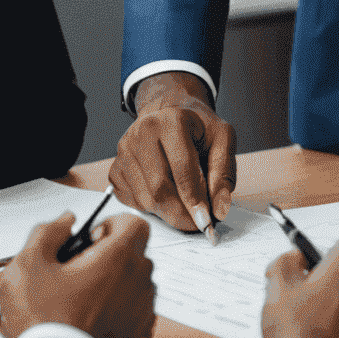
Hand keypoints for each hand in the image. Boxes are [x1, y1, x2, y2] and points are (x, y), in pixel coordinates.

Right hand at [0, 214, 155, 337]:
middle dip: (107, 257)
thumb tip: (65, 222)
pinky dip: (117, 310)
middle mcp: (139, 277)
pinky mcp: (138, 331)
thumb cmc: (45, 322)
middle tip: (78, 273)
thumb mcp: (28, 267)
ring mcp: (142, 306)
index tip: (92, 239)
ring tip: (80, 301)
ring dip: (112, 284)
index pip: (133, 222)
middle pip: (131, 252)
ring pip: (132, 281)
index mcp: (119, 255)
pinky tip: (91, 318)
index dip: (111, 225)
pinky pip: (134, 310)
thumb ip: (47, 233)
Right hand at [109, 71, 236, 232]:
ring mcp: (124, 152)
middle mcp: (141, 133)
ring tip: (184, 207)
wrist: (170, 113)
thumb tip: (220, 209)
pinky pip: (132, 202)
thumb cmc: (197, 127)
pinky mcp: (115, 169)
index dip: (194, 200)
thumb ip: (224, 173)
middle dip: (180, 213)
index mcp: (171, 121)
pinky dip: (151, 209)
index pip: (182, 169)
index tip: (206, 221)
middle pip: (159, 189)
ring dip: (167, 213)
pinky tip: (166, 196)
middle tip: (197, 224)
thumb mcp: (222, 139)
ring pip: (145, 200)